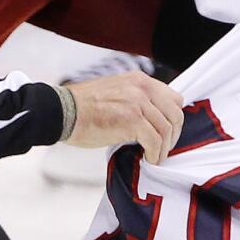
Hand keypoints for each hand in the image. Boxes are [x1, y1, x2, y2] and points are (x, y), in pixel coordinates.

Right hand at [65, 71, 184, 164]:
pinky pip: (155, 141)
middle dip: (173, 135)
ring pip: (167, 130)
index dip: (172, 118)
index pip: (174, 98)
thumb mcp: (117, 92)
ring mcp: (138, 103)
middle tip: (163, 148)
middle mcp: (143, 88)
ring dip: (163, 148)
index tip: (166, 133)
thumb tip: (152, 120)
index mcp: (140, 80)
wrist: (64, 111)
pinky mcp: (132, 120)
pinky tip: (147, 159)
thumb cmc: (84, 107)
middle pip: (175, 114)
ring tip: (154, 157)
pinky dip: (155, 154)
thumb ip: (137, 99)